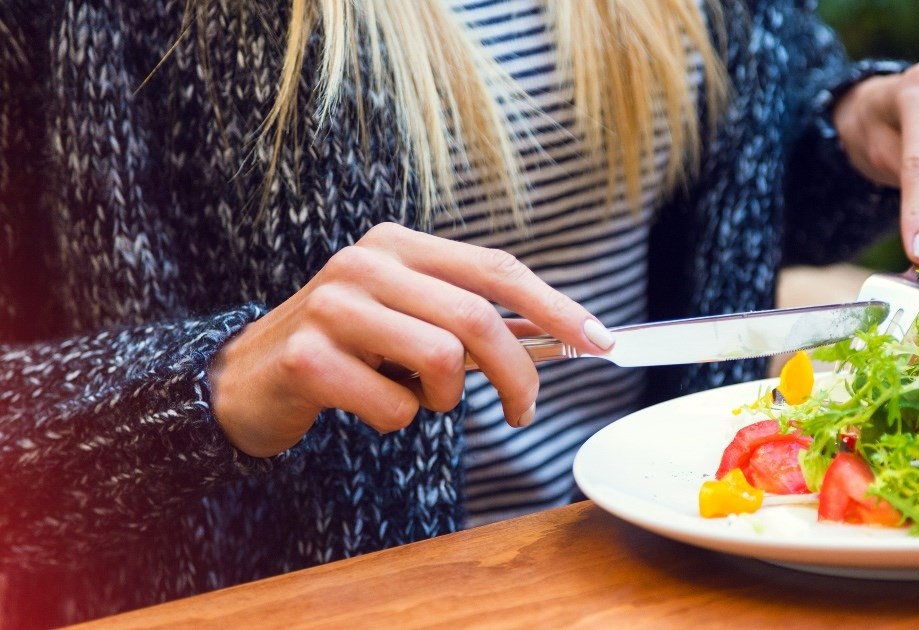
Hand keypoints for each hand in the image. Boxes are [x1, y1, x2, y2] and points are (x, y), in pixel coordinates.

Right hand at [208, 223, 614, 457]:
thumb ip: (466, 316)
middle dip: (517, 374)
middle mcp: (366, 263)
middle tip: (522, 411)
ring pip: (441, 360)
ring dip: (443, 399)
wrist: (248, 378)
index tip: (600, 341)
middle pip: (477, 318)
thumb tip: (559, 336)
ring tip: (415, 396)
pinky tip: (368, 406)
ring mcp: (332, 306)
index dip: (556, 306)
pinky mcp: (308, 358)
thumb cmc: (346, 348)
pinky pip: (395, 406)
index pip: (496, 269)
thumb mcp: (405, 316)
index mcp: (398, 244)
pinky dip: (397, 420)